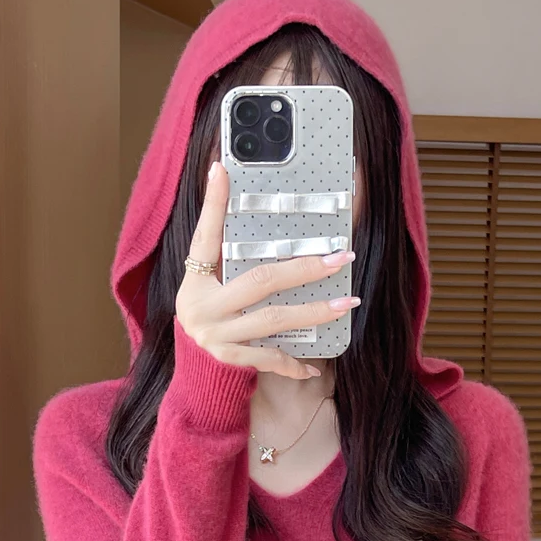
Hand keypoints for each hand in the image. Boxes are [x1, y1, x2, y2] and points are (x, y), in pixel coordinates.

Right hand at [175, 161, 357, 380]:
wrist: (193, 370)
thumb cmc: (207, 313)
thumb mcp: (205, 281)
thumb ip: (220, 248)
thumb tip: (228, 190)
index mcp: (196, 279)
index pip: (205, 235)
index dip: (214, 204)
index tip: (222, 170)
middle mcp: (205, 306)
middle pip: (261, 281)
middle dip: (305, 268)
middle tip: (340, 258)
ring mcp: (218, 335)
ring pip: (274, 320)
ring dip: (313, 312)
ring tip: (346, 303)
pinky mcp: (231, 360)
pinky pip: (269, 358)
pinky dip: (292, 362)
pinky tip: (313, 364)